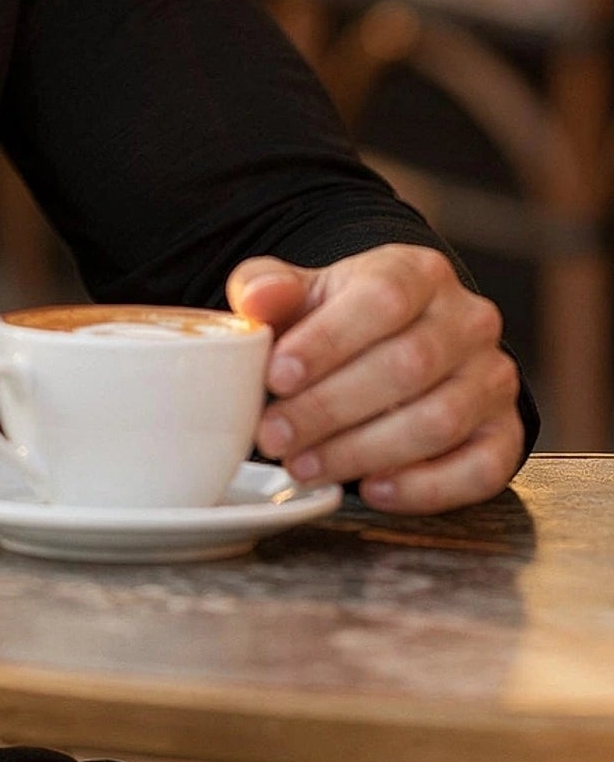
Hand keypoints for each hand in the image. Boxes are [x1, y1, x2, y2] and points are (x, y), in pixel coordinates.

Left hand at [227, 244, 521, 513]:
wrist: (391, 345)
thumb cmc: (338, 318)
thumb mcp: (299, 293)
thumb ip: (268, 288)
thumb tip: (256, 301)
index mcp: (417, 272)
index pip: (381, 298)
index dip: (328, 341)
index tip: (276, 377)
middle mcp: (468, 320)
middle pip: (407, 365)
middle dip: (330, 408)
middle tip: (275, 436)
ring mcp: (494, 378)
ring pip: (439, 421)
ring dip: (364, 451)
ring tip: (304, 465)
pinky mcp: (505, 433)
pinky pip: (480, 469)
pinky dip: (425, 487)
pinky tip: (371, 489)